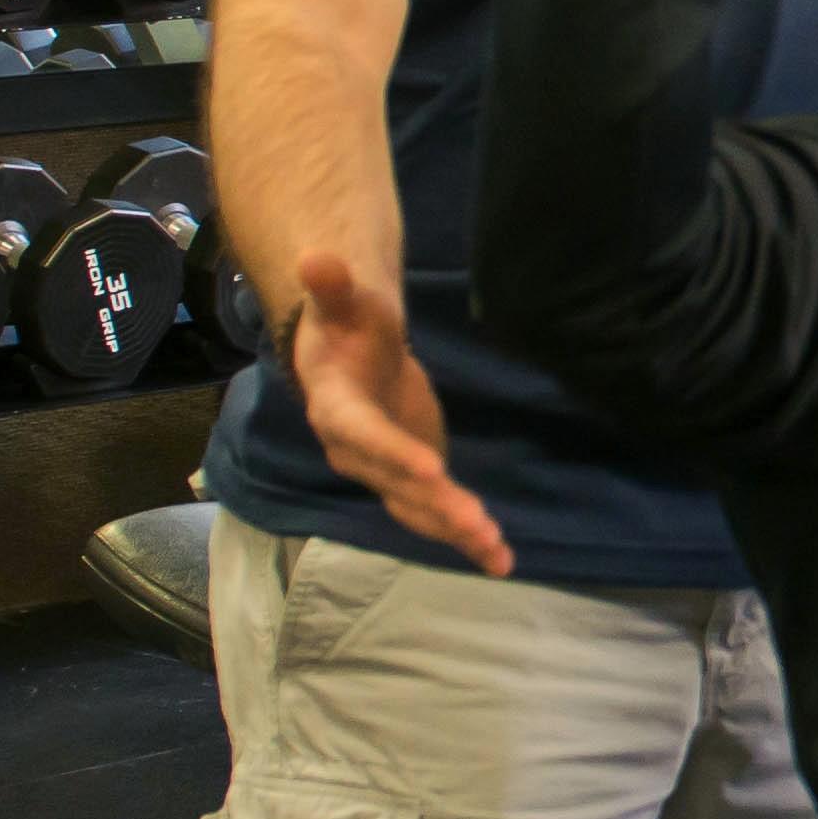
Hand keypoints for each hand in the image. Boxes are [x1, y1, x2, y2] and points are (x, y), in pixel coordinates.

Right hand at [281, 249, 512, 575]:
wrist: (349, 359)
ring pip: (417, 508)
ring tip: (494, 549)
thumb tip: (317, 256)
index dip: (395, 454)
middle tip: (475, 522)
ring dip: (454, 529)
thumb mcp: (345, 304)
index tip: (432, 470)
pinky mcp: (411, 483)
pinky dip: (466, 540)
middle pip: (395, 482)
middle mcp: (356, 453)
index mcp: (337, 411)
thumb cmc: (348, 327)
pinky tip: (500, 562)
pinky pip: (435, 516)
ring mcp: (384, 473)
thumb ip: (334, 288)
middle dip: (435, 503)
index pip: (364, 436)